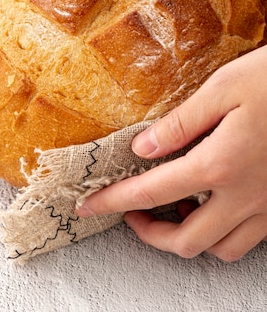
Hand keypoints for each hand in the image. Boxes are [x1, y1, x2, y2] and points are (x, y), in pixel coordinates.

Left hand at [76, 45, 266, 261]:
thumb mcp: (223, 89)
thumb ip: (181, 123)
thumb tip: (143, 148)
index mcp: (220, 164)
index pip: (152, 193)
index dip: (113, 202)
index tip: (89, 204)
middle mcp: (244, 196)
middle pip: (187, 241)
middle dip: (151, 235)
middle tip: (131, 214)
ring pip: (221, 249)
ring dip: (189, 238)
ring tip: (174, 210)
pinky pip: (249, 239)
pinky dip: (223, 233)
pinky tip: (214, 205)